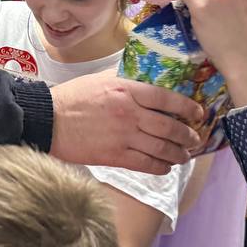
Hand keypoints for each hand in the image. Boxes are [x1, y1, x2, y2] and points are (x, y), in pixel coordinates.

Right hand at [49, 74, 201, 174]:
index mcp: (126, 90)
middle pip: (169, 127)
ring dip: (178, 154)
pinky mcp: (115, 156)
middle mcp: (129, 113)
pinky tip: (166, 166)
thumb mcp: (101, 79)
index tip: (197, 113)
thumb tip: (146, 80)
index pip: (166, 99)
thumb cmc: (73, 97)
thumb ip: (126, 80)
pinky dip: (160, 167)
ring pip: (162, 148)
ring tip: (184, 155)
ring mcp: (123, 136)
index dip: (187, 107)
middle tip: (194, 138)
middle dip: (187, 135)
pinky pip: (146, 164)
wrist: (49, 120)